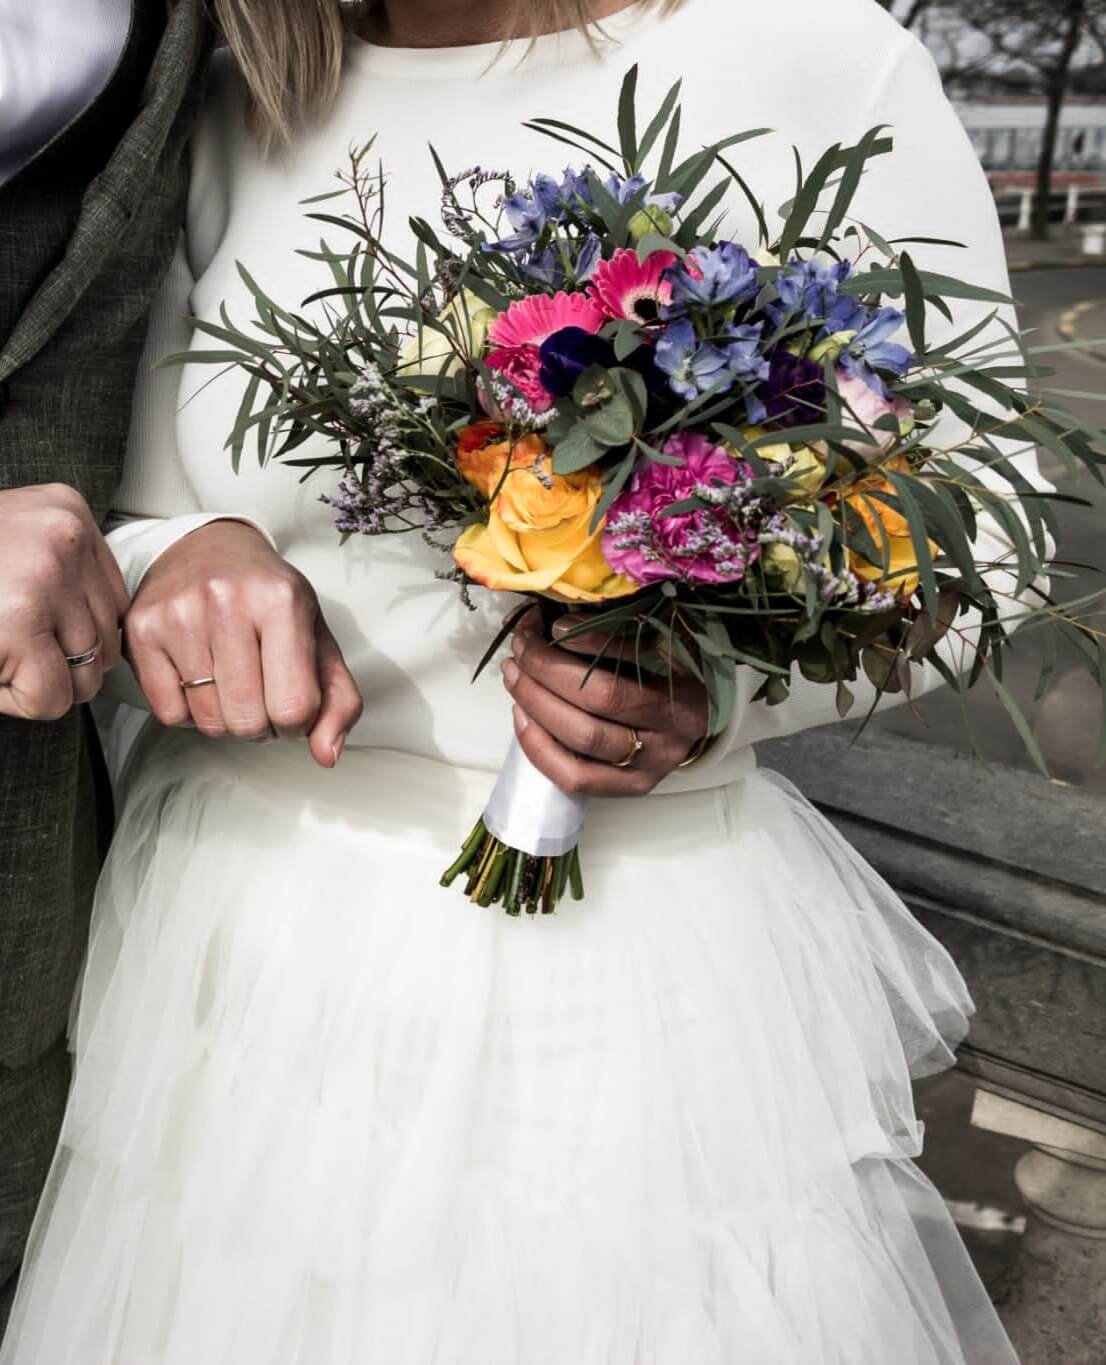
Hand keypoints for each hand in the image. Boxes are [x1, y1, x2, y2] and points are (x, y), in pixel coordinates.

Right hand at [0, 483, 128, 720]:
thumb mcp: (16, 551)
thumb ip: (66, 581)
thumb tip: (109, 646)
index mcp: (66, 512)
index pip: (113, 605)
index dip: (66, 635)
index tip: (17, 624)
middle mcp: (65, 536)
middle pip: (106, 641)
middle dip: (55, 662)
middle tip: (0, 641)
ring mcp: (45, 577)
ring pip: (85, 675)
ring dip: (34, 681)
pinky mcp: (20, 623)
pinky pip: (52, 697)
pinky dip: (15, 701)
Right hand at [124, 520, 362, 767]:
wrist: (210, 545)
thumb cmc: (271, 599)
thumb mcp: (319, 638)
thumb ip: (339, 701)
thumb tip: (327, 755)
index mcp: (281, 601)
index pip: (295, 707)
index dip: (298, 722)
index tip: (292, 702)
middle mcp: (226, 602)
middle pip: (248, 721)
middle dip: (262, 723)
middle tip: (261, 693)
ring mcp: (178, 614)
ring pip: (209, 722)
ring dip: (226, 718)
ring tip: (232, 681)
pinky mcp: (140, 629)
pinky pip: (169, 714)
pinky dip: (189, 711)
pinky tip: (199, 678)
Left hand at [501, 608, 708, 796]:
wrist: (695, 723)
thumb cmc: (671, 676)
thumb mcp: (659, 644)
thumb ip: (615, 629)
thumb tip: (551, 620)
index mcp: (686, 680)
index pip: (633, 657)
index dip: (587, 639)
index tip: (553, 623)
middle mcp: (674, 727)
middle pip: (601, 699)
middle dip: (548, 668)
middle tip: (521, 646)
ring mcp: (652, 764)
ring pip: (584, 738)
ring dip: (536, 702)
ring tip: (514, 675)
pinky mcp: (630, 788)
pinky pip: (575, 777)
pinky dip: (539, 746)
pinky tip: (521, 716)